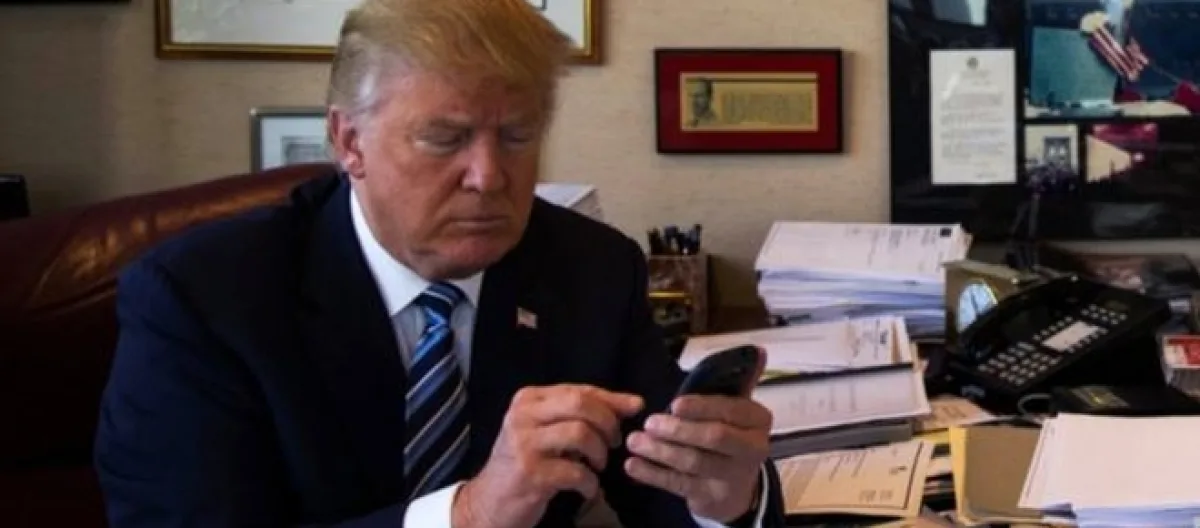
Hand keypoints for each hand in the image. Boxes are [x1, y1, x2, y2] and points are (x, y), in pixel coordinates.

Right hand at [451, 384, 643, 527]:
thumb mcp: (546, 431)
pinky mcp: (530, 473)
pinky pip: (575, 471)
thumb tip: (632, 403)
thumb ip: (581, 415)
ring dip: (599, 452)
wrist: (489, 501)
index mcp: (528, 399)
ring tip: (598, 466)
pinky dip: (590, 482)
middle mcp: (522, 415)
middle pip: (580, 404)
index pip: (578, 389)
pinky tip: (587, 489)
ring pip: (580, 433)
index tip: (635, 408)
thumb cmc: (525, 463)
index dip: (611, 399)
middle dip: (607, 422)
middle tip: (614, 442)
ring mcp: (524, 444)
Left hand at [624, 354, 771, 522]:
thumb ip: (741, 379)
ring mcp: (733, 477)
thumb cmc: (731, 436)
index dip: (701, 407)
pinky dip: (653, 475)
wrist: (737, 488)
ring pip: (693, 462)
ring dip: (660, 451)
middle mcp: (753, 449)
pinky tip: (633, 466)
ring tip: (634, 441)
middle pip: (713, 438)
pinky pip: (679, 485)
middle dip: (678, 430)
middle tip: (649, 423)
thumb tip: (758, 349)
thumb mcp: (738, 409)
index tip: (675, 404)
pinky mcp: (712, 498)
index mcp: (758, 421)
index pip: (730, 410)